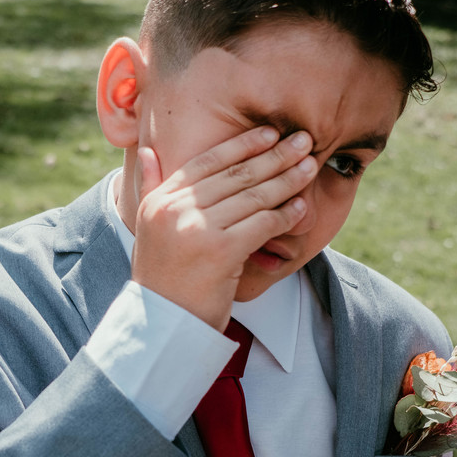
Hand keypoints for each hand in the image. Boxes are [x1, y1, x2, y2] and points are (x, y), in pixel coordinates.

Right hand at [131, 127, 317, 329]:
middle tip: (303, 140)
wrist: (164, 323)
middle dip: (274, 155)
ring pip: (253, 196)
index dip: (242, 144)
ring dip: (287, 179)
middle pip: (235, 174)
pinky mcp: (221, 251)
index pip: (206, 161)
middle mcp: (175, 209)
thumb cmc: (162, 277)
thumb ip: (150, 186)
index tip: (270, 133)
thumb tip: (146, 151)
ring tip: (310, 166)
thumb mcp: (147, 228)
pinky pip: (262, 224)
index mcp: (159, 200)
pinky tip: (301, 206)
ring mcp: (198, 229)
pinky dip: (285, 214)